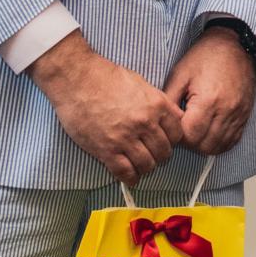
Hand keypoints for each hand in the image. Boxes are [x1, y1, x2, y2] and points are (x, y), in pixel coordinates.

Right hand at [30, 32, 184, 184]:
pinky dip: (130, 178)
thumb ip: (159, 102)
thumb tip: (172, 116)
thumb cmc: (107, 78)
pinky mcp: (106, 150)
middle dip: (161, 157)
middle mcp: (145, 123)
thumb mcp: (142, 84)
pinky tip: (130, 177)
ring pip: (147, 164)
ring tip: (142, 167)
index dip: (172, 141)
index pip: (177, 134)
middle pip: (164, 151)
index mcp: (156, 105)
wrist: (78, 79)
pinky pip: (125, 172)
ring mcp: (125, 138)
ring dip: (146, 168)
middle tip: (154, 157)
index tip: (166, 143)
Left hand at [162, 29, 255, 156]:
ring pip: (219, 146)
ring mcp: (238, 114)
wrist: (235, 45)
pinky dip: (220, 143)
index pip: (189, 136)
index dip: (177, 136)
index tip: (173, 126)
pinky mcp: (245, 115)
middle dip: (189, 143)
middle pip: (204, 145)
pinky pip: (233, 140)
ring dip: (204, 145)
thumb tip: (164, 123)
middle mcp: (226, 111)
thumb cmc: (206, 56)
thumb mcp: (180, 74)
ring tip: (195, 132)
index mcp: (208, 100)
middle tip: (183, 130)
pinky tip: (210, 134)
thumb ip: (169, 101)